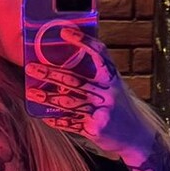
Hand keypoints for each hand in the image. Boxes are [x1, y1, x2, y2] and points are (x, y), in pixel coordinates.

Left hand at [25, 30, 154, 162]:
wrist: (138, 138)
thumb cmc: (122, 110)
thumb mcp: (115, 89)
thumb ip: (96, 79)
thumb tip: (65, 70)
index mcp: (112, 78)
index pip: (99, 53)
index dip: (83, 41)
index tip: (65, 33)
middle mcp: (108, 92)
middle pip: (75, 80)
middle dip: (50, 74)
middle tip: (31, 68)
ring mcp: (102, 111)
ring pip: (68, 102)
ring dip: (47, 98)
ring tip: (31, 94)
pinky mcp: (96, 129)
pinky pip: (71, 123)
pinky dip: (56, 119)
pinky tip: (42, 115)